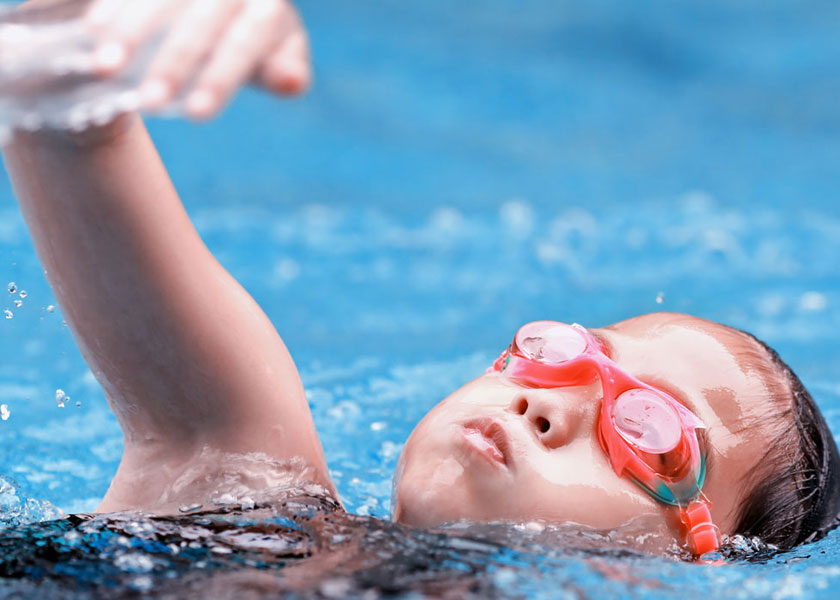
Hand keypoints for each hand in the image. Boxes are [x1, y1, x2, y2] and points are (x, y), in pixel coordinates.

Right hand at [85, 0, 310, 118]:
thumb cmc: (256, 35)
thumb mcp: (278, 52)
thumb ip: (284, 70)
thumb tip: (292, 81)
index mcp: (269, 5)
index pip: (246, 42)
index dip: (220, 77)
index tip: (197, 114)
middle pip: (202, 21)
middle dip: (174, 62)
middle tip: (149, 103)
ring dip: (131, 30)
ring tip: (103, 68)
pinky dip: (113, 4)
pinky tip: (92, 28)